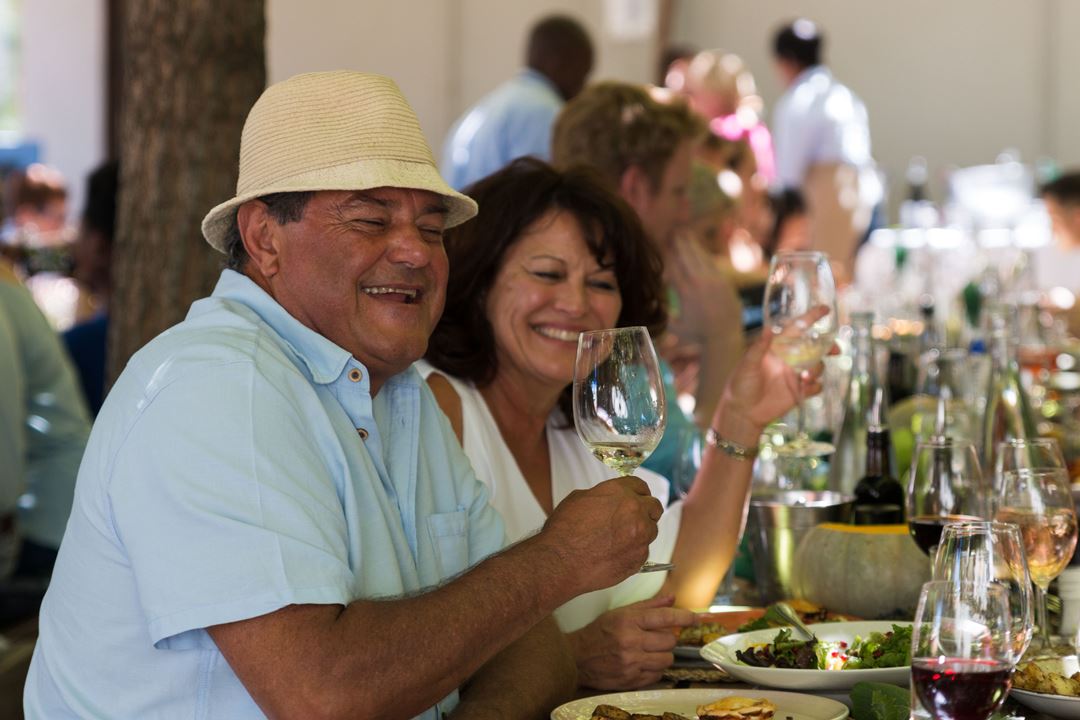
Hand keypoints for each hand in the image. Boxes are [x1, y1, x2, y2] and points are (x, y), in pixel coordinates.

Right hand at [539, 476, 661, 594]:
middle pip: (654, 507)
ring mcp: (640, 536)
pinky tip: (615, 553)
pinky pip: (643, 551)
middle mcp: (635, 512)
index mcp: (620, 493)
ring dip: (640, 532)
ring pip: (651, 531)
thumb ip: (602, 496)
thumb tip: (608, 500)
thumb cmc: (564, 532)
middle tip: (634, 518)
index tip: (638, 497)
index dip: (638, 492)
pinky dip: (633, 551)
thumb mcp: (578, 499)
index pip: (640, 485)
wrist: (561, 562)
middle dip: (646, 511)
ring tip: (619, 539)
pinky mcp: (640, 558)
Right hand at [568, 595, 695, 689]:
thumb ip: (648, 606)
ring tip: (650, 651)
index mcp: (629, 621)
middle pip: (669, 641)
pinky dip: (654, 669)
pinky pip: (656, 675)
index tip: (693, 618)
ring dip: (663, 655)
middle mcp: (631, 641)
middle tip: (657, 638)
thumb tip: (671, 598)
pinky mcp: (630, 679)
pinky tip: (643, 662)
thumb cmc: (600, 632)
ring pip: (666, 660)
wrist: (578, 657)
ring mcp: (631, 662)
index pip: (664, 618)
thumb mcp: (621, 613)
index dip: (683, 617)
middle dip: (667, 639)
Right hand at [664, 234, 741, 345]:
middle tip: (674, 233)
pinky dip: (705, 256)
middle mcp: (700, 283)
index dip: (668, 258)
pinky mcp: (725, 282)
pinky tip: (701, 250)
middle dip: (680, 245)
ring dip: (693, 245)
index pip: (674, 269)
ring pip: (701, 258)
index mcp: (686, 292)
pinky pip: (713, 264)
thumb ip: (663, 314)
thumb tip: (651, 301)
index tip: (663, 249)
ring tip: (687, 235)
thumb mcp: (675, 328)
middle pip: (688, 258)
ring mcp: (715, 281)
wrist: (724, 337)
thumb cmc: (697, 335)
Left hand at [713, 306, 833, 443]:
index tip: (825, 310)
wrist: (742, 412)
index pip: (797, 329)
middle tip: (835, 350)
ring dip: (818, 369)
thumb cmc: (740, 384)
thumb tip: (769, 328)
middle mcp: (789, 359)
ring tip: (806, 377)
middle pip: (815, 347)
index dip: (811, 318)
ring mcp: (795, 375)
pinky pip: (816, 386)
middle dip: (828, 346)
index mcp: (777, 347)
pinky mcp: (798, 391)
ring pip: (818, 366)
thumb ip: (759, 347)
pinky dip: (815, 386)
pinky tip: (805, 389)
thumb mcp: (748, 365)